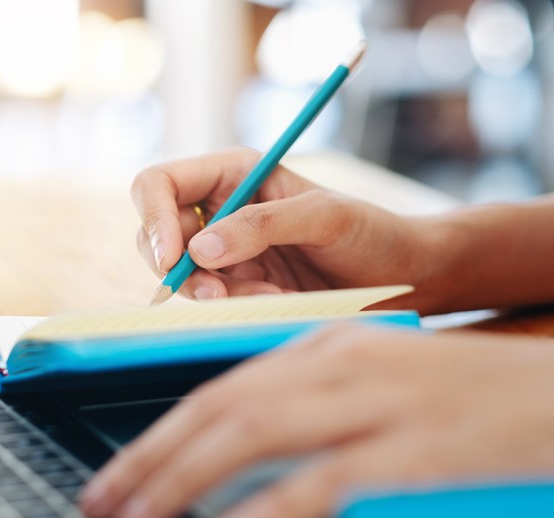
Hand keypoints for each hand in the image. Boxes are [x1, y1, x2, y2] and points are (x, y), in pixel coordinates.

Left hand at [78, 325, 553, 517]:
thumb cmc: (478, 400)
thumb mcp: (383, 382)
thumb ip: (316, 403)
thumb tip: (241, 449)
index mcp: (330, 346)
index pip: (221, 388)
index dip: (159, 435)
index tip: (116, 476)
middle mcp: (346, 364)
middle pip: (222, 408)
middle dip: (150, 458)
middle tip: (102, 502)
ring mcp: (383, 403)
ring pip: (257, 433)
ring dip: (183, 480)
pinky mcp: (421, 449)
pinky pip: (331, 478)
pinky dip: (272, 505)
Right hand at [131, 148, 434, 302]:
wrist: (400, 276)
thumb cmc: (370, 232)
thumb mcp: (325, 218)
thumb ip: (263, 225)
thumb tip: (199, 251)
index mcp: (233, 173)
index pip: (159, 184)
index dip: (153, 218)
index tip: (172, 257)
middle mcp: (219, 209)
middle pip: (156, 236)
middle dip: (178, 269)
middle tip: (217, 295)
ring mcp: (225, 250)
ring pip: (181, 277)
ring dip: (217, 294)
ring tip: (272, 296)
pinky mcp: (238, 286)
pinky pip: (213, 302)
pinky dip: (237, 308)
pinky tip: (278, 302)